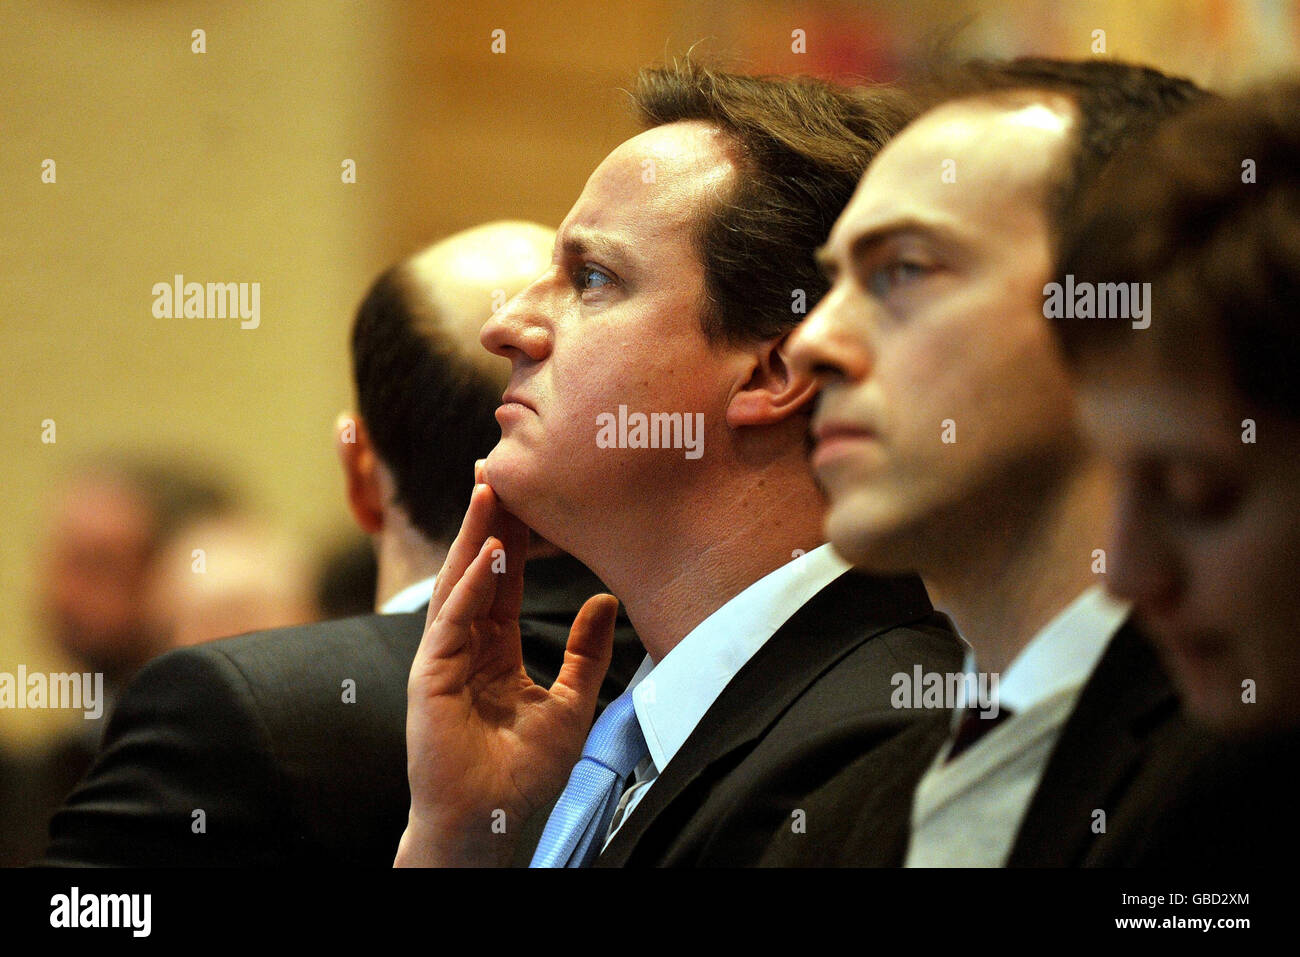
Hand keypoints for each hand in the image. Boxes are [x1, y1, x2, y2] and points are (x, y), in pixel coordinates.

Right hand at [394, 480, 617, 865]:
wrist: (490, 824)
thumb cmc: (523, 774)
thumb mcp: (572, 703)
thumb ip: (586, 652)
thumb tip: (606, 599)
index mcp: (492, 651)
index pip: (502, 580)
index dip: (513, 536)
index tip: (526, 492)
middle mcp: (464, 647)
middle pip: (478, 570)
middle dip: (488, 520)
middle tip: (498, 465)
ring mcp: (443, 660)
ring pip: (460, 584)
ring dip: (474, 537)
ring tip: (488, 489)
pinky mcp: (429, 678)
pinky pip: (451, 623)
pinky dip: (469, 587)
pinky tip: (487, 555)